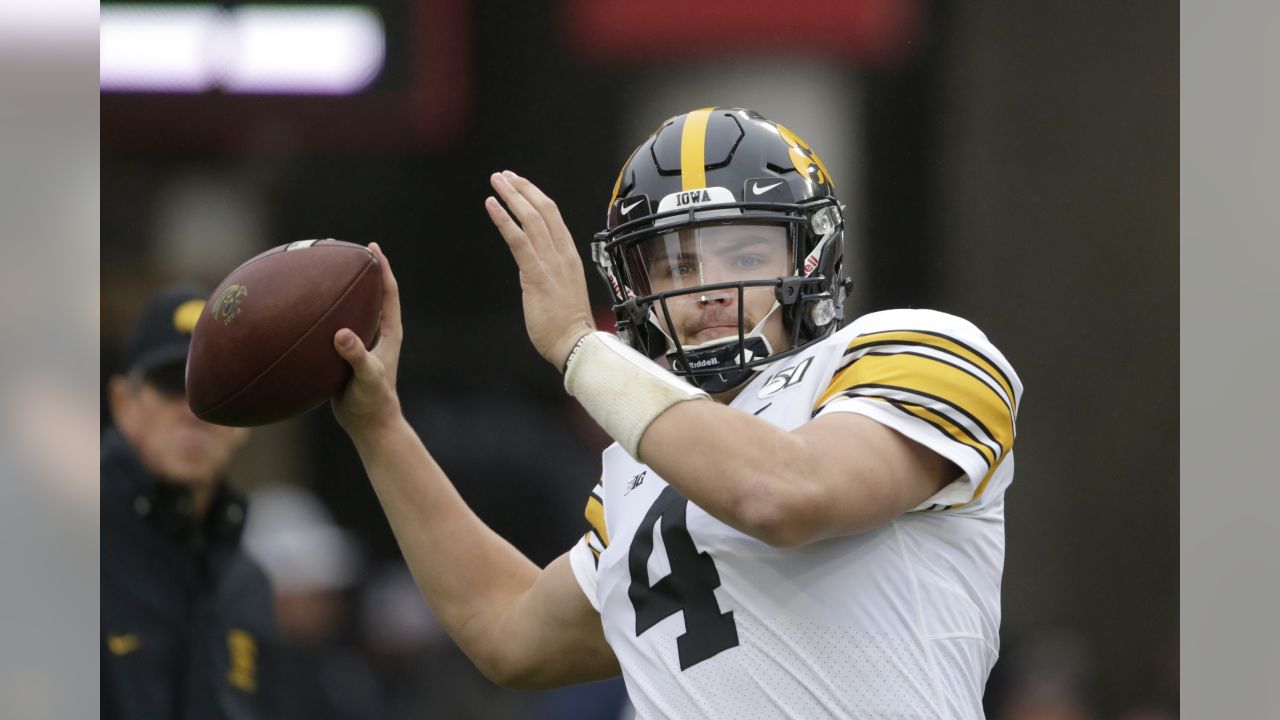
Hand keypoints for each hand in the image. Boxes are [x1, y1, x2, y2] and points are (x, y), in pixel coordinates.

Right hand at [332, 242, 403, 435]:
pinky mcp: (345, 354)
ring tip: (317, 271)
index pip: (388, 292)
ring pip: (349, 309)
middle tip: (340, 249)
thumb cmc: (373, 401)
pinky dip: (320, 315)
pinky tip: (298, 310)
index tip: (371, 247)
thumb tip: (341, 334)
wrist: (368, 424)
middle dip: (358, 271)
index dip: (382, 268)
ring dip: (337, 291)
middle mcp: (376, 332)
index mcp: (389, 332)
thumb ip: (356, 356)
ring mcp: (360, 342)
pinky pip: (332, 326)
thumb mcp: (367, 377)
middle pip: (369, 293)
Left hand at [485, 171, 594, 367]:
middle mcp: (562, 255)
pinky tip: (492, 204)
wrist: (576, 344)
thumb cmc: (568, 326)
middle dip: (522, 188)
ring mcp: (550, 263)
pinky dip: (503, 219)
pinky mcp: (536, 274)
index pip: (554, 217)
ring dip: (512, 196)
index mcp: (569, 258)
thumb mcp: (563, 292)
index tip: (521, 185)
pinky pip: (518, 239)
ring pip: (531, 218)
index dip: (536, 197)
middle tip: (504, 175)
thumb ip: (551, 276)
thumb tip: (537, 273)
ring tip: (496, 181)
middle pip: (544, 210)